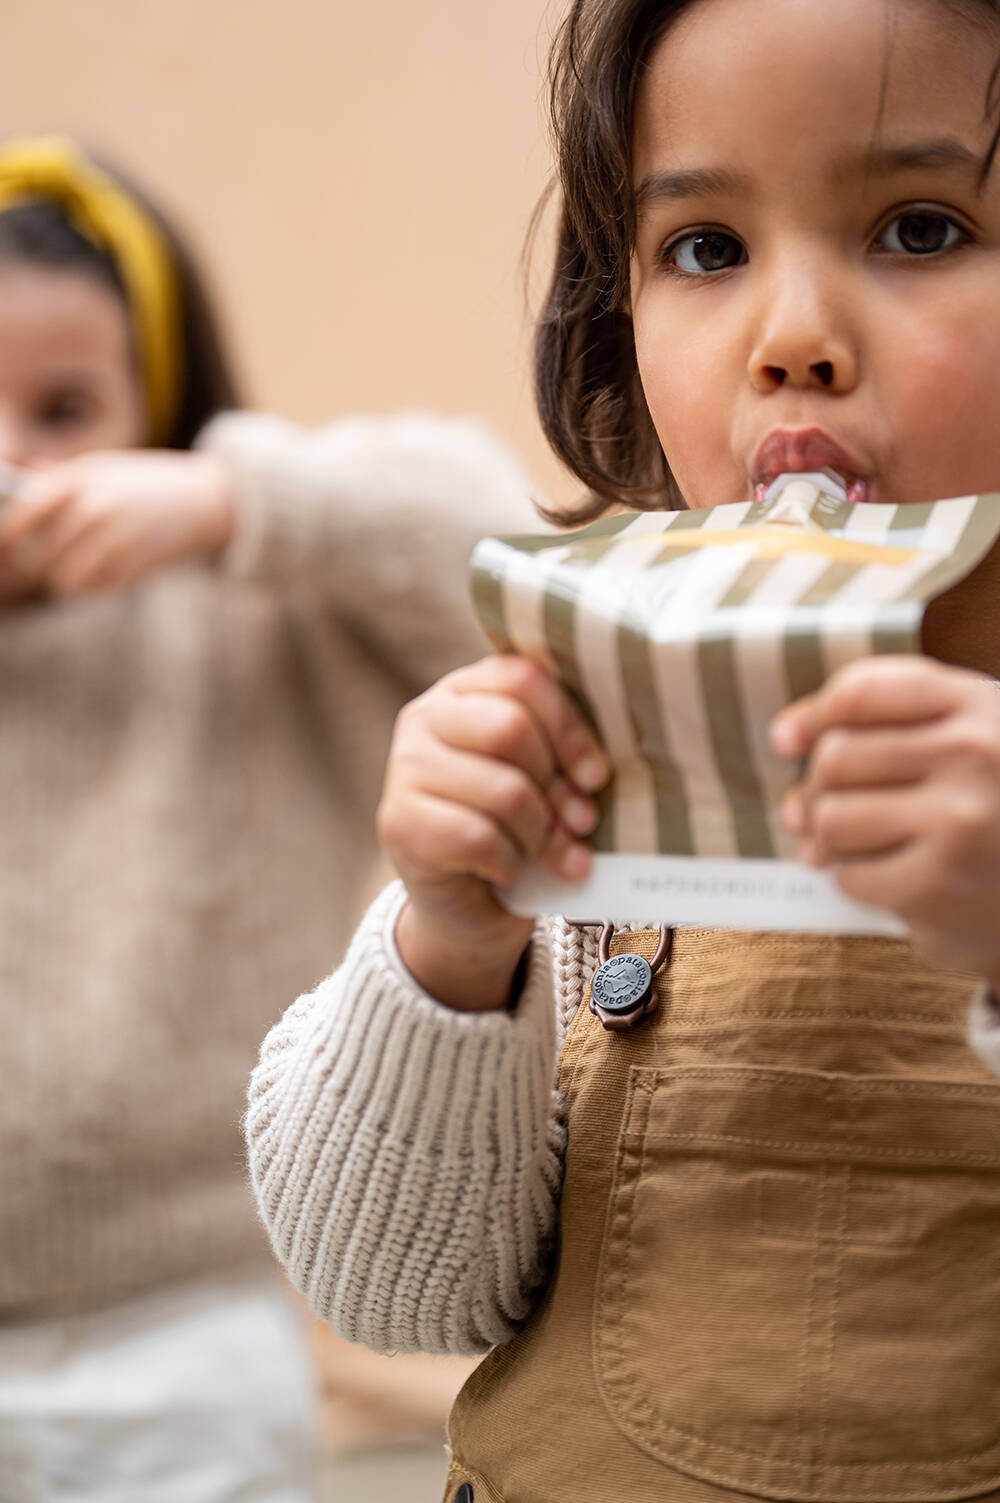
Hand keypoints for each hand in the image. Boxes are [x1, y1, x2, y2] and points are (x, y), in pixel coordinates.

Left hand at [0, 450, 234, 597]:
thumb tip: (13, 486)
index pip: (25, 510)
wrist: (203, 502)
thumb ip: (59, 478)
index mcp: (82, 478)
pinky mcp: (134, 565)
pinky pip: (92, 588)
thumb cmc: (146, 483)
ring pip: (63, 577)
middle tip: (36, 562)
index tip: (4, 542)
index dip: (7, 532)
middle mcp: (95, 507)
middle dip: (32, 563)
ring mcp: (116, 539)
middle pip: (39, 552)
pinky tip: (95, 574)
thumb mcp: (103, 468)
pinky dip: (86, 587)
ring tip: (68, 570)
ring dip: (60, 579)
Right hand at [377, 655, 608, 1010]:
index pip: (521, 678)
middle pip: (512, 729)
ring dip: (540, 833)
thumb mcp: (541, 779)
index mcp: (463, 691)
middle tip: (577, 822)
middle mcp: (424, 718)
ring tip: (546, 854)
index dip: (569, 727)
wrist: (465, 905)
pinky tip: (508, 871)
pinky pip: (479, 838)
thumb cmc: (513, 828)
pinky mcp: (398, 824)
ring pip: (504, 790)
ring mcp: (404, 769)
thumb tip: (594, 774)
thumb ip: (560, 756)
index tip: (594, 775)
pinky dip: (509, 863)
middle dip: (555, 786)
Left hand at [771, 656, 999, 984]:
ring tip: (859, 845)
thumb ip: (884, 719)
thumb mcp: (968, 738)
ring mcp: (958, 822)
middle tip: (828, 811)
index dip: (811, 719)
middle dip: (816, 790)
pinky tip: (892, 879)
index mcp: (979, 705)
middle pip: (835, 758)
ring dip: (830, 840)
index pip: (859, 692)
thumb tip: (782, 738)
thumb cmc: (994, 807)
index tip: (789, 742)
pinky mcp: (936, 888)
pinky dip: (857, 881)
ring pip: (831, 818)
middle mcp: (974, 755)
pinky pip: (849, 875)